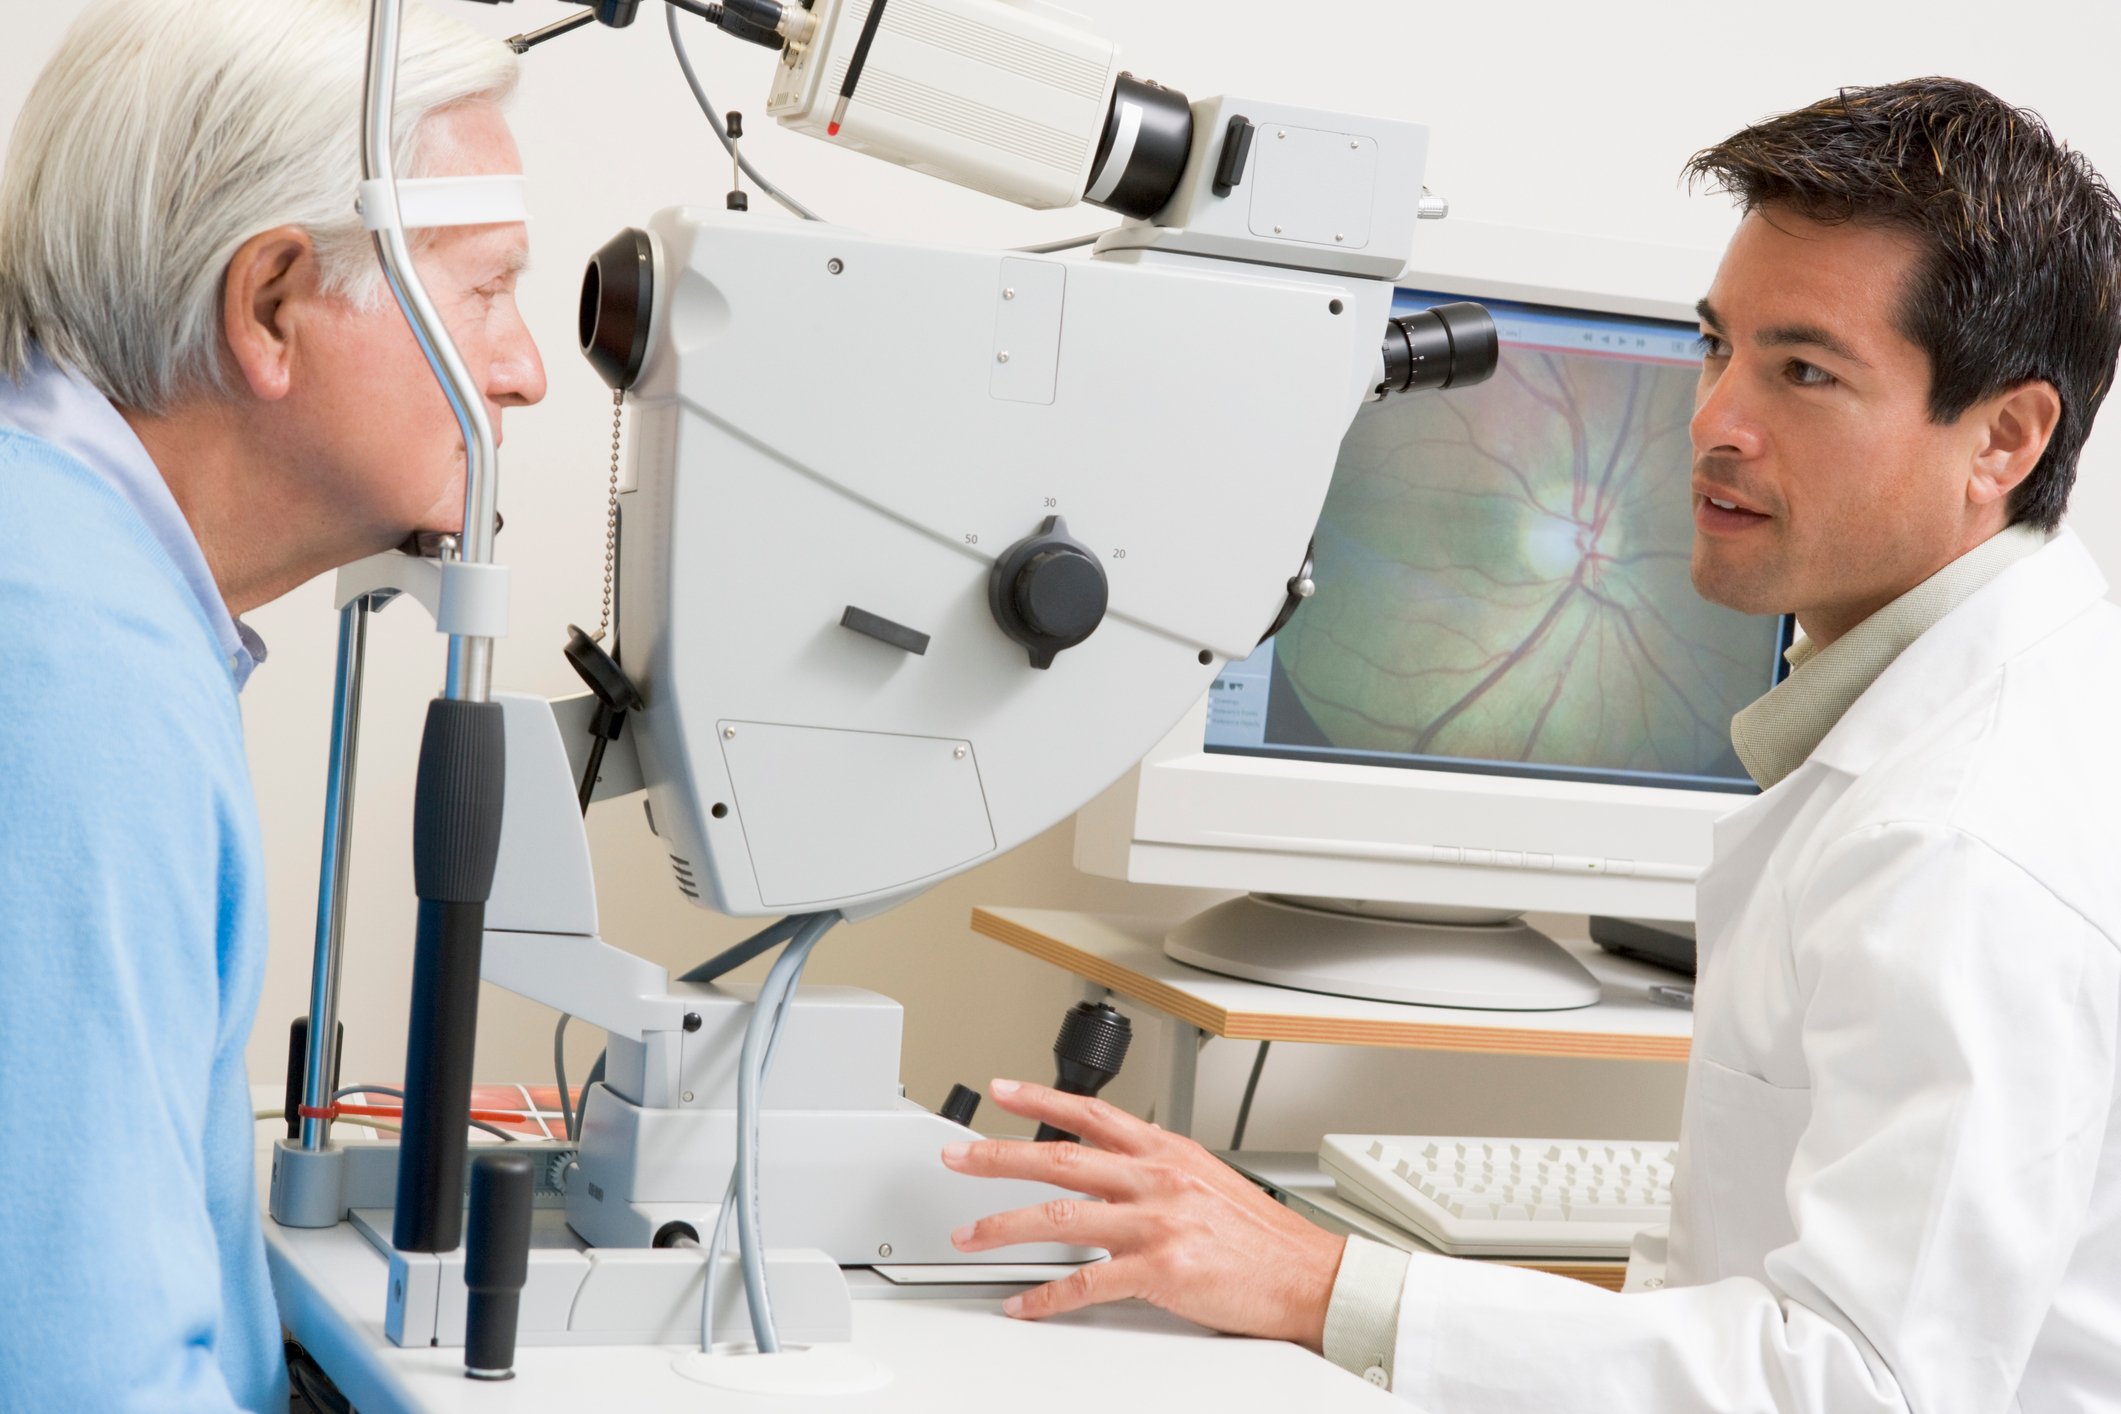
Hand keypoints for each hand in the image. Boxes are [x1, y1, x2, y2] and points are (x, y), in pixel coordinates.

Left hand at [940, 1078, 1345, 1349]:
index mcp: (1166, 1151)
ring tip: (968, 1236)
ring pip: (1059, 1218)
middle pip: (1060, 1158)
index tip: (999, 1090)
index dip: (1039, 1098)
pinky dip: (1047, 1297)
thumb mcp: (1208, 1178)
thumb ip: (1157, 1169)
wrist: (1310, 1274)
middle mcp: (1156, 1178)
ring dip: (1004, 1227)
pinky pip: (1087, 1283)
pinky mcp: (1161, 1269)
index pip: (1090, 1113)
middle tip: (955, 1155)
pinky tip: (1023, 1304)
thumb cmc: (1262, 1235)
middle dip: (998, 1155)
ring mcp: (1156, 1222)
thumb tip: (1112, 1167)